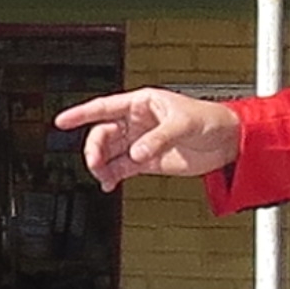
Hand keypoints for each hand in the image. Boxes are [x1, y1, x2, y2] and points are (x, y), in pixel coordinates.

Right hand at [57, 88, 242, 189]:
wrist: (228, 142)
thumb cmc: (210, 121)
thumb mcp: (183, 124)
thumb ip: (158, 139)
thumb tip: (137, 153)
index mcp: (142, 104)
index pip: (104, 107)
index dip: (81, 114)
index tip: (62, 122)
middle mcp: (137, 122)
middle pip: (103, 134)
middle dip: (94, 149)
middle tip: (95, 164)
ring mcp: (141, 142)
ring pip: (109, 153)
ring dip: (101, 165)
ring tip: (103, 177)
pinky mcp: (146, 161)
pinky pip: (120, 168)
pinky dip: (112, 176)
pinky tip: (109, 184)